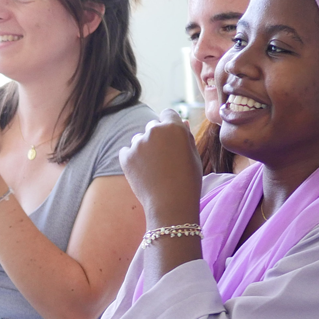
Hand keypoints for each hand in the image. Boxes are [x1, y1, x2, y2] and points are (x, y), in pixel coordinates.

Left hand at [118, 109, 202, 223]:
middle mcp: (154, 130)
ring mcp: (138, 143)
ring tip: (153, 169)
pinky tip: (142, 172)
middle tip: (163, 158)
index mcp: (174, 127)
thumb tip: (182, 121)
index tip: (171, 139)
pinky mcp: (125, 156)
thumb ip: (186, 136)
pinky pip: (126, 152)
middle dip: (156, 137)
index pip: (168, 114)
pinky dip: (131, 159)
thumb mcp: (193, 155)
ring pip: (138, 139)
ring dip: (143, 148)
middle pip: (152, 126)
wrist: (171, 204)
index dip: (170, 125)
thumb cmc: (188, 180)